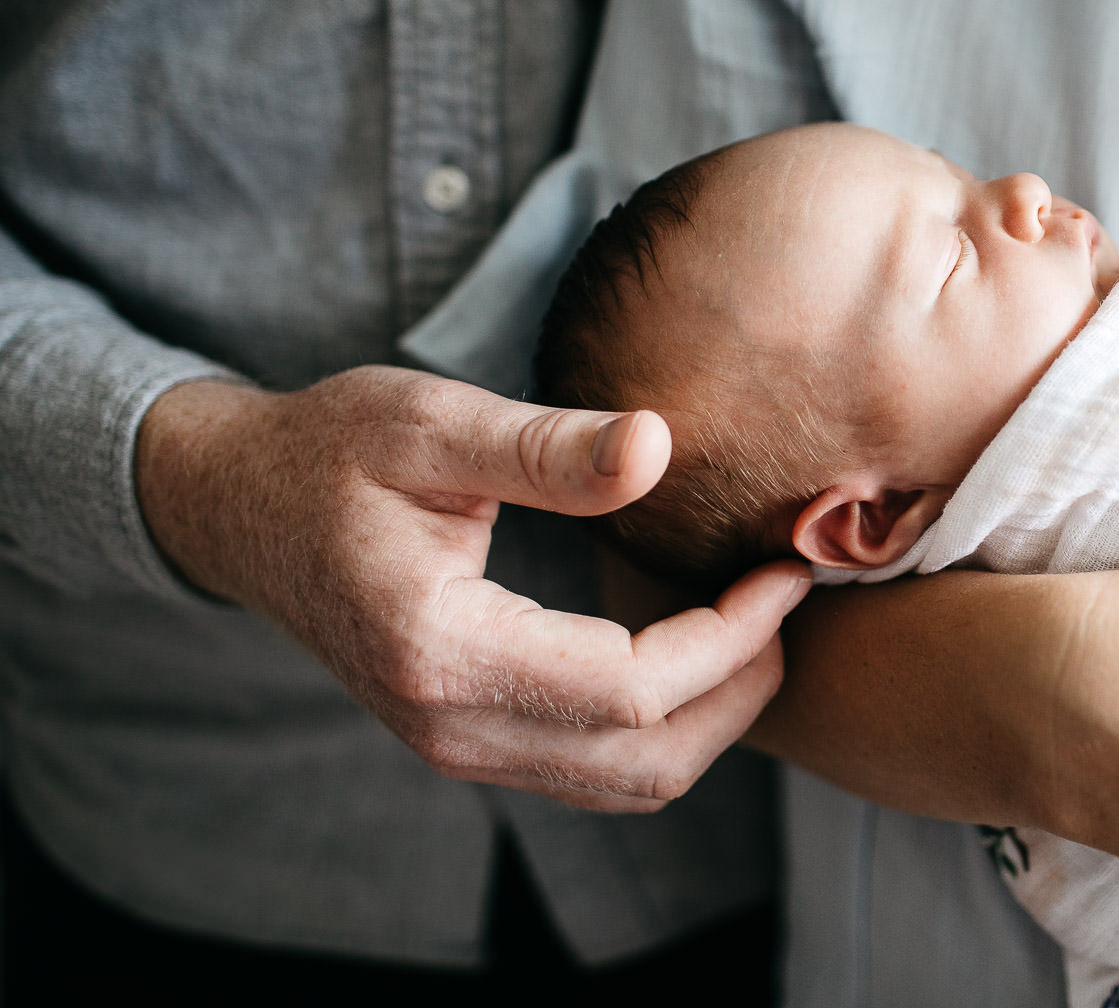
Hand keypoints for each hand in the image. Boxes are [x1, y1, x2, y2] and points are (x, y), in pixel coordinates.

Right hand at [135, 366, 808, 811]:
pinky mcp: (468, 739)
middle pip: (647, 759)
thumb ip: (546, 447)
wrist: (243, 509)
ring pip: (628, 784)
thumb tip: (658, 446)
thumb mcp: (430, 424)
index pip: (634, 688)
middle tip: (787, 598)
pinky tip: (698, 653)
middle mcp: (450, 725)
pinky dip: (667, 729)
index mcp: (444, 649)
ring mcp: (456, 746)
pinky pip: (595, 771)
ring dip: (715, 719)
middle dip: (743, 688)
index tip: (784, 571)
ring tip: (761, 626)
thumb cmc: (332, 451)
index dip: (732, 639)